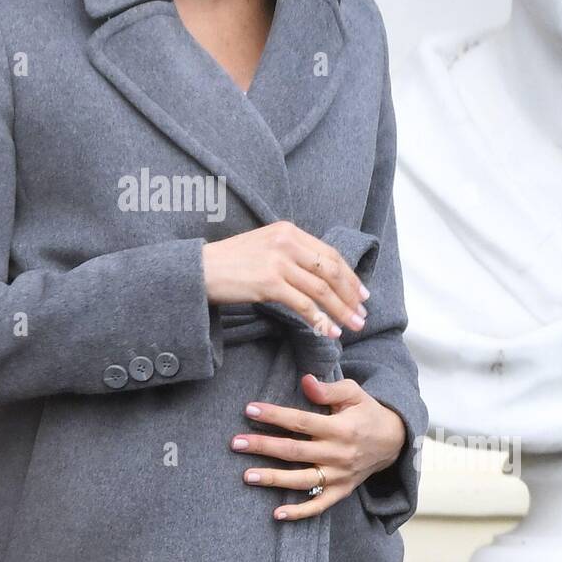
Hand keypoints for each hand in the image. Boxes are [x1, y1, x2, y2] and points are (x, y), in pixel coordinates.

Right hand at [202, 221, 368, 336]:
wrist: (200, 269)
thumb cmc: (230, 262)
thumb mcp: (264, 246)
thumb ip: (291, 253)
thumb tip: (319, 275)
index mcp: (288, 231)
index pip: (329, 254)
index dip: (350, 275)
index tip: (362, 293)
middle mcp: (286, 242)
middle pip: (331, 271)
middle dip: (351, 295)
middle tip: (362, 313)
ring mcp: (278, 262)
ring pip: (321, 289)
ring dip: (341, 310)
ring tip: (353, 326)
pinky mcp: (269, 283)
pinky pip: (303, 304)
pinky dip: (320, 319)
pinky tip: (329, 331)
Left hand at [231, 373, 406, 519]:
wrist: (394, 441)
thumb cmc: (367, 412)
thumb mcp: (354, 393)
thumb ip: (328, 390)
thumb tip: (305, 381)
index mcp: (341, 428)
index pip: (302, 422)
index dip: (275, 416)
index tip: (250, 409)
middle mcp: (339, 454)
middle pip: (295, 452)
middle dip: (264, 446)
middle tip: (236, 443)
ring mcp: (340, 476)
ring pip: (302, 480)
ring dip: (274, 479)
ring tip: (247, 476)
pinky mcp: (341, 491)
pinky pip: (319, 505)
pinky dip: (299, 512)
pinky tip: (277, 513)